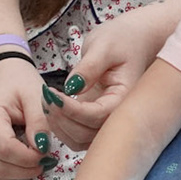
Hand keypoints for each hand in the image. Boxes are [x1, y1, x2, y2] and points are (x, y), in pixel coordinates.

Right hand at [0, 56, 54, 179]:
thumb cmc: (18, 82)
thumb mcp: (35, 95)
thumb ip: (39, 122)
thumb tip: (42, 148)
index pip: (5, 149)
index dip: (28, 158)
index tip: (46, 152)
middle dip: (25, 169)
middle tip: (44, 159)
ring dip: (16, 174)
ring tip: (33, 160)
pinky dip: (5, 174)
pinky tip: (19, 163)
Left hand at [45, 0, 180, 149]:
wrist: (133, 39)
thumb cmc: (122, 39)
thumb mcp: (104, 45)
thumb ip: (89, 67)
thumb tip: (72, 88)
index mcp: (126, 98)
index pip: (97, 115)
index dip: (72, 109)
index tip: (53, 94)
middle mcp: (118, 114)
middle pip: (88, 134)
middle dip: (62, 119)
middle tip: (46, 96)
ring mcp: (106, 118)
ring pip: (80, 140)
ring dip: (59, 126)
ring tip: (47, 100)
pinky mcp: (94, 117)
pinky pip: (77, 133)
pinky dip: (61, 126)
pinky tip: (52, 106)